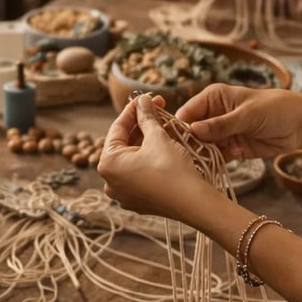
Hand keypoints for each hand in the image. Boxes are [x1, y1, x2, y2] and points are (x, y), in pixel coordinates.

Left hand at [98, 95, 216, 221]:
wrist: (194, 204)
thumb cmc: (172, 170)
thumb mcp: (157, 137)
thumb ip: (146, 116)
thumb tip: (142, 101)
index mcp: (107, 164)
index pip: (118, 128)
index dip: (133, 109)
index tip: (145, 97)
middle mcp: (110, 182)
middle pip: (125, 143)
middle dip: (142, 124)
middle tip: (156, 107)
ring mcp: (124, 194)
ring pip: (133, 157)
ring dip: (146, 139)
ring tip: (161, 122)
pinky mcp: (139, 200)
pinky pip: (140, 172)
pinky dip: (149, 156)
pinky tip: (162, 142)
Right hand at [176, 84, 301, 160]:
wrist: (301, 125)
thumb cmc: (273, 109)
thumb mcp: (246, 115)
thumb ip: (220, 124)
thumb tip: (192, 130)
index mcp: (212, 98)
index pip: (187, 113)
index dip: (180, 127)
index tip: (176, 144)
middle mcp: (213, 115)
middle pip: (192, 132)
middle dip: (190, 145)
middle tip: (188, 159)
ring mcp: (222, 133)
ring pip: (202, 146)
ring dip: (201, 156)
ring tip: (200, 166)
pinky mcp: (232, 148)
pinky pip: (216, 157)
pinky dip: (214, 163)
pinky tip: (213, 168)